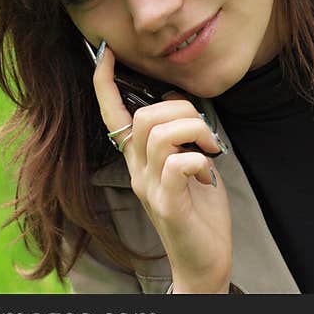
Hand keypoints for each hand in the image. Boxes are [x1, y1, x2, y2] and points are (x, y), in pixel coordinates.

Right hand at [94, 43, 231, 292]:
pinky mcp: (167, 205)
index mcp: (139, 159)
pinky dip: (199, 160)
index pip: (112, 114)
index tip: (106, 52)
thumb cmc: (199, 210)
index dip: (104, 82)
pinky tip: (207, 175)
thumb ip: (178, 134)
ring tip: (209, 151)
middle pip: (144, 116)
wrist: (203, 260)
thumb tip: (174, 99)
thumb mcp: (188, 163)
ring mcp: (149, 188)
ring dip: (195, 132)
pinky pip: (178, 164)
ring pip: (161, 134)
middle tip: (206, 134)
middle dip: (183, 111)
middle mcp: (137, 171)